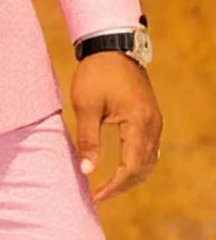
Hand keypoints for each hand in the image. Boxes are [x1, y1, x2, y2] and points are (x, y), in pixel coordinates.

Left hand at [70, 51, 162, 203]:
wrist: (111, 44)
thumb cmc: (96, 72)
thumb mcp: (86, 105)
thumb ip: (87, 139)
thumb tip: (86, 170)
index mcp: (139, 123)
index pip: (131, 167)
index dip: (114, 186)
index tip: (95, 195)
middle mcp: (153, 124)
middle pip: (144, 168)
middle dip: (122, 185)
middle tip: (99, 194)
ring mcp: (154, 120)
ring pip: (149, 160)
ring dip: (131, 176)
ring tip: (108, 185)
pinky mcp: (150, 115)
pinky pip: (149, 148)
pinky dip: (137, 163)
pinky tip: (122, 167)